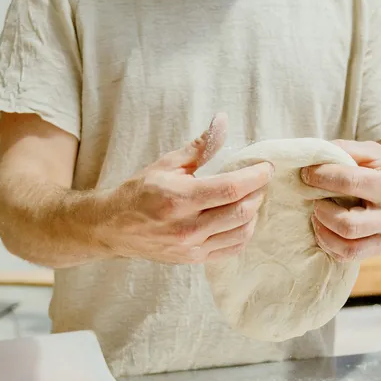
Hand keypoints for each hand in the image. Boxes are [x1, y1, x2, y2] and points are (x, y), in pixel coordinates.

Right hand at [102, 114, 273, 263]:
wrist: (114, 228)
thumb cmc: (140, 192)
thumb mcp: (167, 164)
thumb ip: (200, 146)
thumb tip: (222, 120)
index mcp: (179, 199)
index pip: (230, 189)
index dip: (254, 177)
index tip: (266, 167)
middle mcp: (187, 227)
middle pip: (240, 211)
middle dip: (257, 193)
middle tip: (259, 180)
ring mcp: (192, 247)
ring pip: (241, 232)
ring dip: (254, 213)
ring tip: (252, 197)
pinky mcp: (194, 259)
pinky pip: (232, 249)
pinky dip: (245, 232)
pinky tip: (243, 219)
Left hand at [300, 140, 380, 261]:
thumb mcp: (378, 153)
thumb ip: (348, 150)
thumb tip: (316, 153)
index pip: (350, 183)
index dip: (322, 176)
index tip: (307, 173)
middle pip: (348, 224)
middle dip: (322, 211)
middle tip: (314, 198)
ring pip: (348, 247)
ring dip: (323, 232)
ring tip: (318, 215)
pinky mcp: (380, 250)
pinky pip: (350, 257)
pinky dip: (330, 246)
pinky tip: (325, 229)